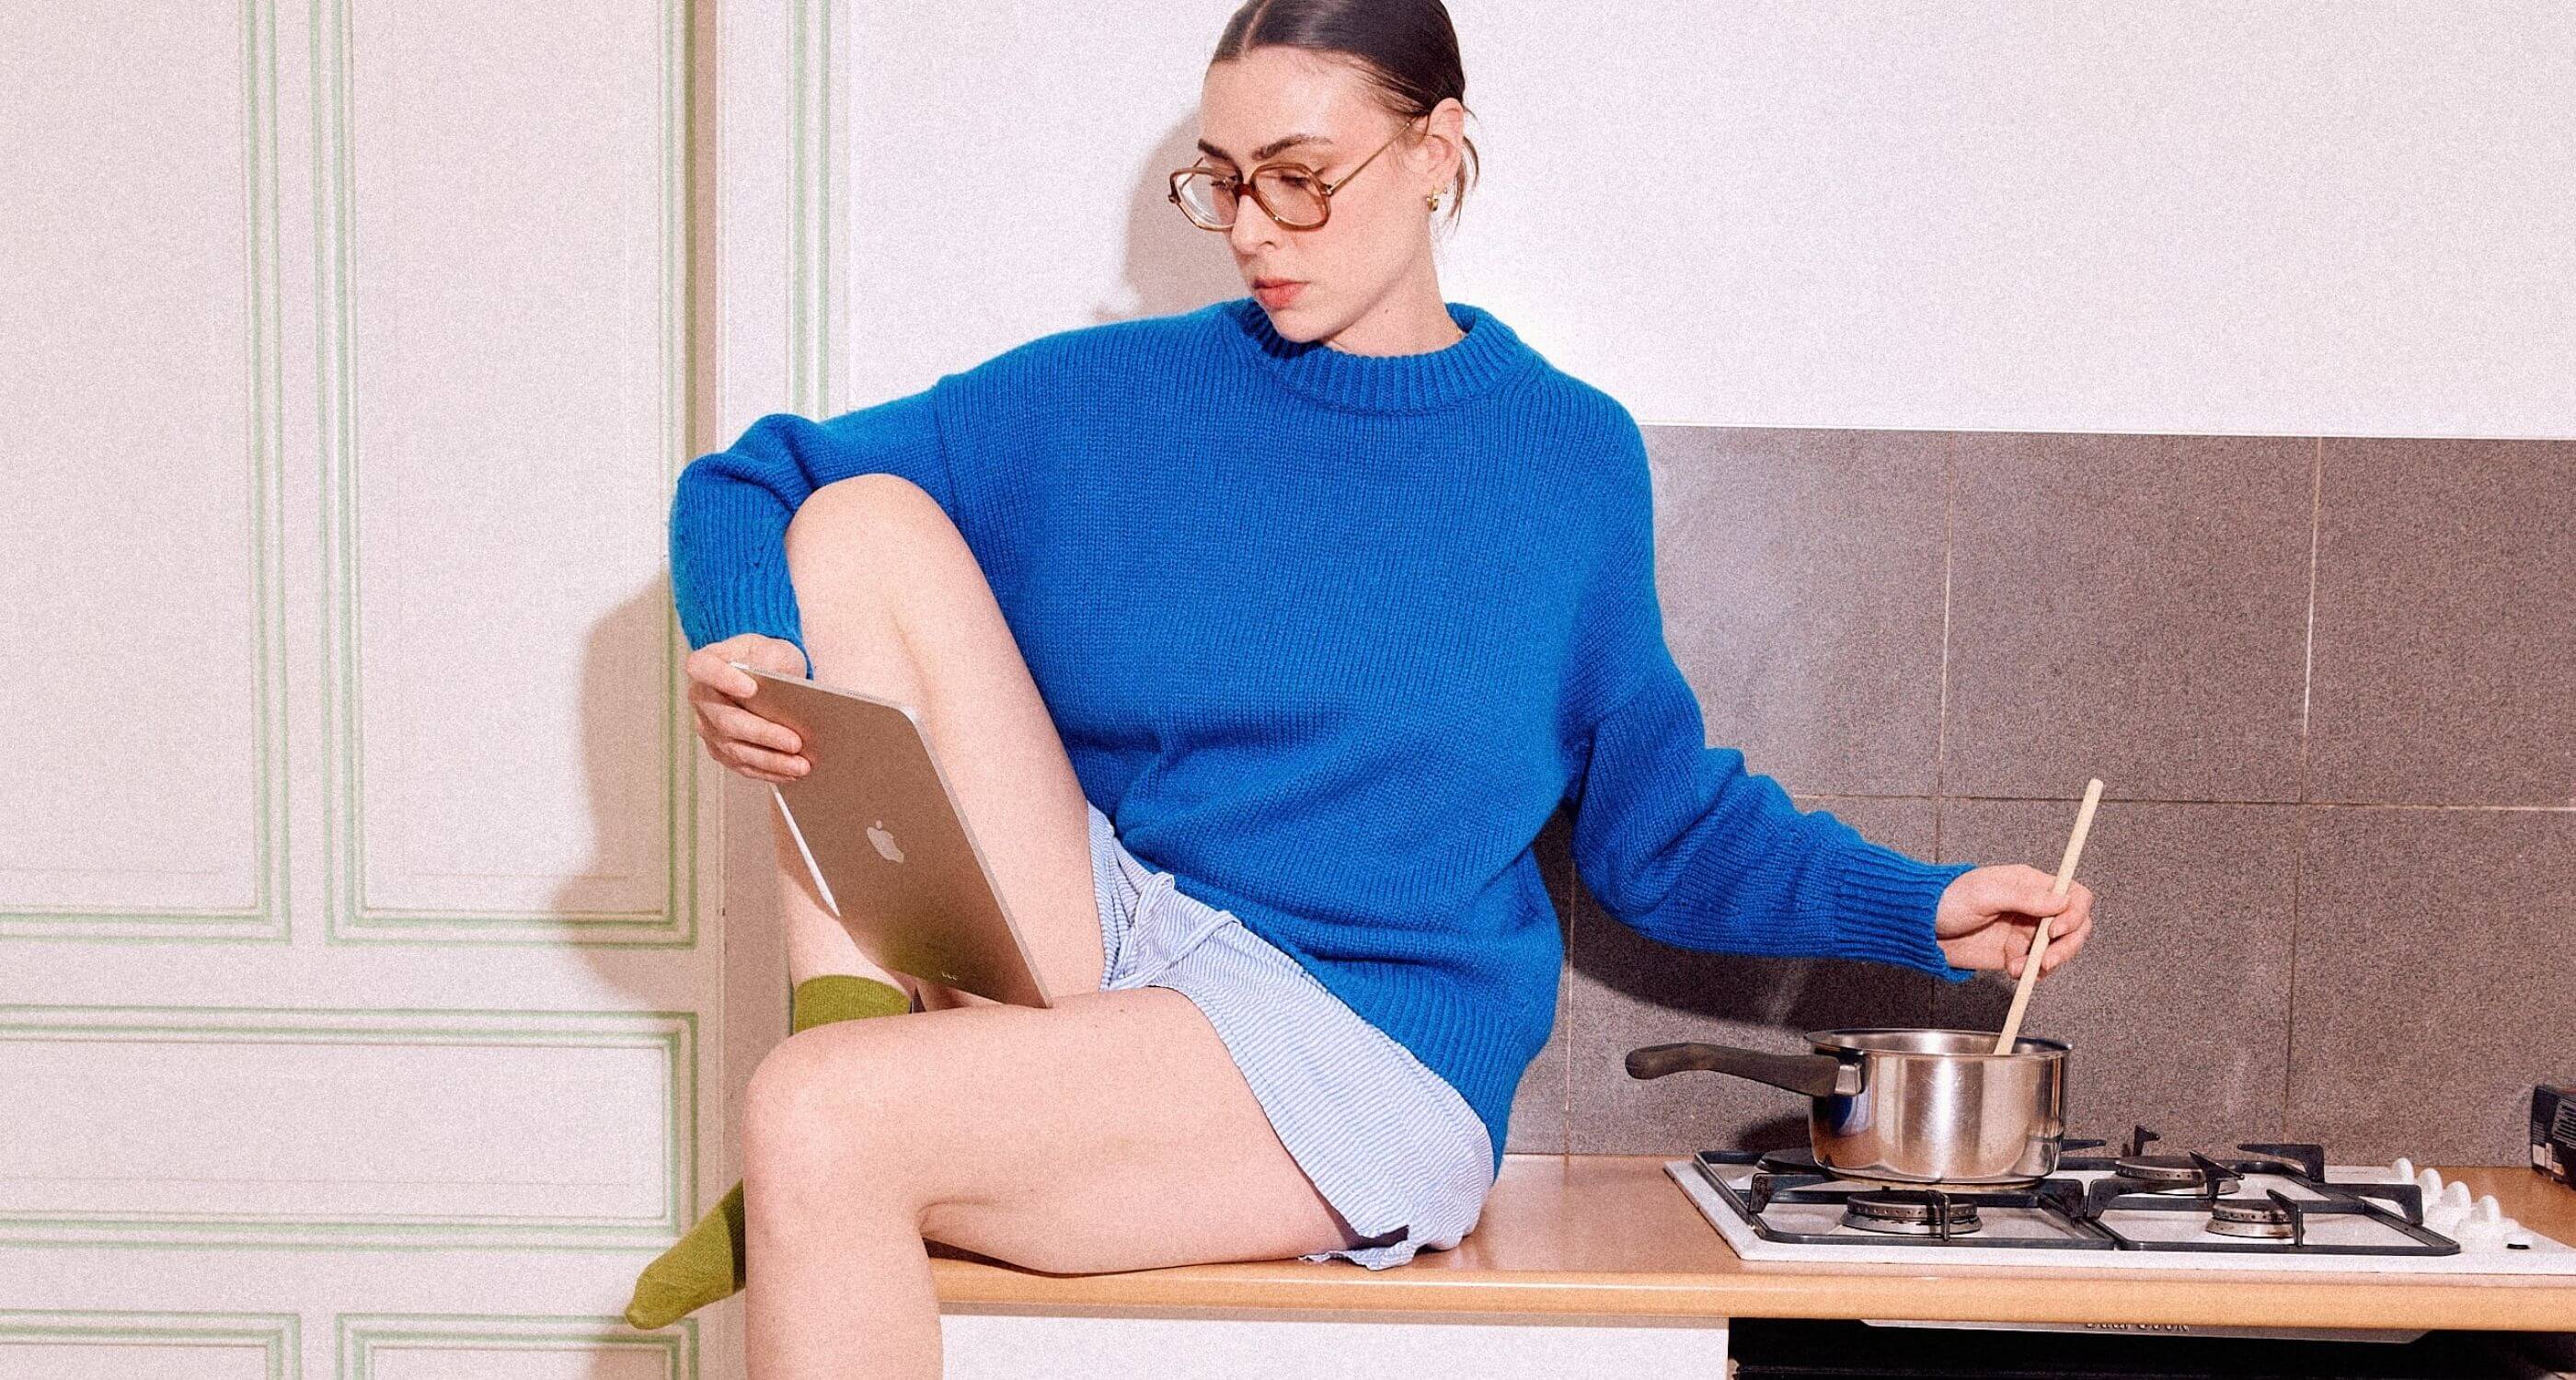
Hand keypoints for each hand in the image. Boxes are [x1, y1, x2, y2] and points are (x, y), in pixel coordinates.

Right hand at [684, 633, 810, 782]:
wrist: (766, 675)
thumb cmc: (767, 658)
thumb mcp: (771, 648)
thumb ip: (772, 661)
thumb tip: (783, 686)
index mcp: (704, 664)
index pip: (703, 669)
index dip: (724, 679)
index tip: (751, 689)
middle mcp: (701, 698)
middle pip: (726, 720)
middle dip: (764, 734)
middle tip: (795, 743)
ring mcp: (708, 727)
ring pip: (735, 749)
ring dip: (770, 760)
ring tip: (801, 765)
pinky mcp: (720, 749)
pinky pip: (741, 765)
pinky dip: (767, 771)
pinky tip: (790, 773)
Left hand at [1932, 865, 2095, 978]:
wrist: (1923, 927)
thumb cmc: (1948, 900)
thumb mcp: (1985, 894)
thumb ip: (2024, 897)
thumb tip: (2061, 901)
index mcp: (2031, 884)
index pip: (2074, 895)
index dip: (2074, 914)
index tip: (2056, 930)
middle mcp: (2035, 907)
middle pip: (2075, 926)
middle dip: (2066, 946)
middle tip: (2045, 960)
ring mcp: (2027, 931)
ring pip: (2060, 949)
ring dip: (2046, 962)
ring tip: (2018, 967)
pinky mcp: (2017, 952)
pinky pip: (2038, 966)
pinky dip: (2030, 972)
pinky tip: (2011, 970)